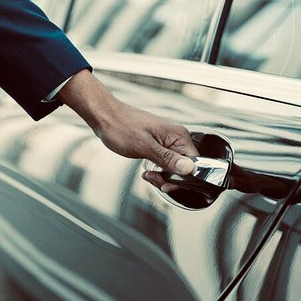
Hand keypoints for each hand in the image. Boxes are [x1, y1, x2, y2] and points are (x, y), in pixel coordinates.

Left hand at [57, 70, 197, 190]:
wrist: (106, 116)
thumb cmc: (121, 127)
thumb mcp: (144, 147)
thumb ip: (168, 159)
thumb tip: (189, 168)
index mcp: (178, 135)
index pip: (194, 164)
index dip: (182, 178)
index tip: (165, 184)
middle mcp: (177, 138)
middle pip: (185, 168)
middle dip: (170, 179)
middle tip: (153, 179)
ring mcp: (169, 141)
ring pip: (175, 168)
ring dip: (163, 176)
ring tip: (148, 175)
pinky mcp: (160, 145)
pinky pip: (166, 163)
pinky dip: (158, 171)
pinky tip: (147, 172)